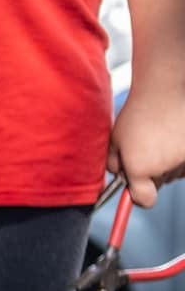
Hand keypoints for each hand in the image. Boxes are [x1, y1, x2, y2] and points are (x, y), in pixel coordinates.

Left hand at [109, 84, 184, 209]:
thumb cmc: (137, 114)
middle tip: (147, 150)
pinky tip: (174, 137)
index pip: (144, 200)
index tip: (137, 190)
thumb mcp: (115, 140)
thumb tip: (119, 179)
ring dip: (168, 163)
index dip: (139, 197)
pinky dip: (182, 155)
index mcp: (140, 169)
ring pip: (174, 173)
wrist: (165, 90)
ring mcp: (183, 159)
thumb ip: (113, 165)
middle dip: (151, 173)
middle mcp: (164, 168)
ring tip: (161, 138)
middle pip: (159, 184)